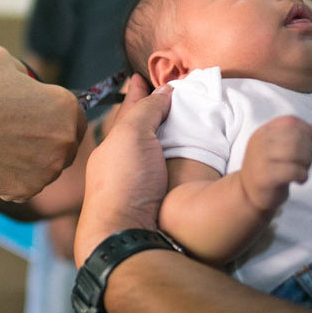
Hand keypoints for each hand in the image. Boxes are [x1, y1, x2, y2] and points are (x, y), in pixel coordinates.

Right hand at [0, 46, 85, 201]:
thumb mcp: (3, 61)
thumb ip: (25, 73)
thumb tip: (26, 81)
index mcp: (65, 107)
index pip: (76, 118)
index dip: (58, 119)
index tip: (41, 120)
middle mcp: (65, 140)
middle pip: (65, 146)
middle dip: (47, 143)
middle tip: (18, 135)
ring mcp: (48, 170)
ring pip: (46, 169)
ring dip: (30, 162)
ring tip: (0, 147)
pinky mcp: (27, 191)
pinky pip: (26, 188)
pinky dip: (12, 180)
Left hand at [73, 75, 172, 265]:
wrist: (126, 237)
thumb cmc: (123, 183)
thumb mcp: (131, 136)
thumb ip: (146, 110)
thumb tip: (163, 92)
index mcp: (114, 145)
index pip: (129, 111)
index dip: (137, 92)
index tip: (142, 76)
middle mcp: (125, 163)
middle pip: (143, 131)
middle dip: (154, 114)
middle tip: (173, 95)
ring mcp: (142, 185)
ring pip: (158, 153)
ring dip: (172, 138)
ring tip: (191, 121)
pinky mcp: (162, 202)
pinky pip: (175, 172)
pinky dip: (184, 160)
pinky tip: (197, 159)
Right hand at [239, 115, 311, 211]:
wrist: (247, 193)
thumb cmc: (267, 169)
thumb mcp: (277, 149)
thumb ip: (294, 137)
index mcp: (263, 132)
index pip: (290, 121)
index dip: (306, 130)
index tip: (310, 143)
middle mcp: (260, 142)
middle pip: (295, 135)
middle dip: (309, 148)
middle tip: (307, 161)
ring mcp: (261, 159)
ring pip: (295, 151)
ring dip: (307, 161)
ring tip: (303, 170)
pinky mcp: (265, 177)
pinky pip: (293, 170)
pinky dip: (303, 175)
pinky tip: (299, 180)